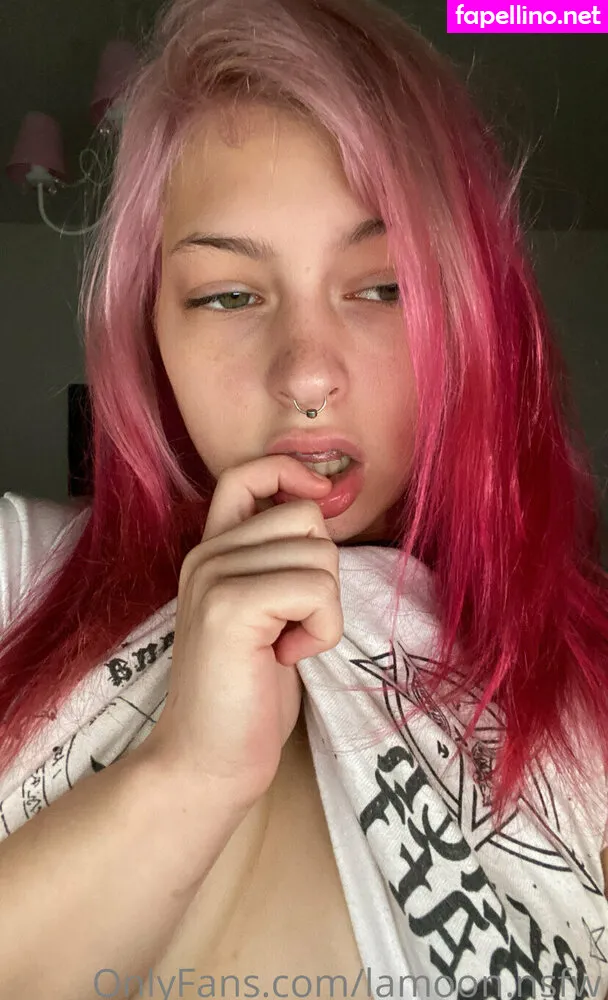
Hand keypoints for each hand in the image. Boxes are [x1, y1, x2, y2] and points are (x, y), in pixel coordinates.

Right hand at [145, 457, 341, 808]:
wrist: (207, 761)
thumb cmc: (247, 694)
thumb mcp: (265, 614)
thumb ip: (280, 564)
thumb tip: (323, 515)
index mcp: (213, 552)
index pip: (247, 473)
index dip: (290, 473)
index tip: (317, 502)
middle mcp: (207, 555)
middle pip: (307, 517)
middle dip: (323, 573)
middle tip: (293, 623)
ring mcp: (214, 577)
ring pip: (319, 554)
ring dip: (324, 610)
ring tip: (287, 646)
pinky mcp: (230, 607)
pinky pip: (316, 589)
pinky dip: (321, 629)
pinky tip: (286, 657)